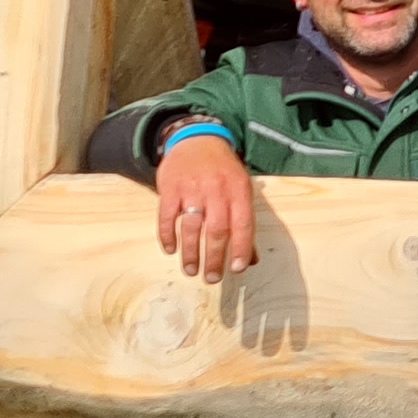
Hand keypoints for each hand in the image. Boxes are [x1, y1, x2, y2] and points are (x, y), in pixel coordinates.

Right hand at [154, 131, 257, 279]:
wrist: (197, 139)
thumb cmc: (223, 171)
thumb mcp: (241, 189)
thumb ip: (244, 223)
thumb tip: (251, 259)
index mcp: (238, 190)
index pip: (243, 224)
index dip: (241, 248)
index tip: (238, 269)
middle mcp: (216, 190)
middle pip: (216, 230)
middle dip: (214, 258)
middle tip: (211, 278)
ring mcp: (192, 188)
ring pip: (191, 227)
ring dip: (190, 252)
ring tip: (190, 270)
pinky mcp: (170, 188)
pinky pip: (167, 216)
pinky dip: (167, 235)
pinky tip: (170, 249)